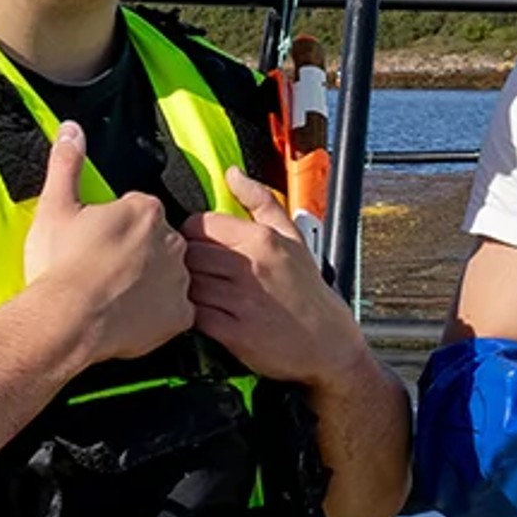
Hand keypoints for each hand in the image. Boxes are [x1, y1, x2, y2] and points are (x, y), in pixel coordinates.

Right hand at [22, 123, 193, 365]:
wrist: (64, 322)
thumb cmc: (59, 264)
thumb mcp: (55, 207)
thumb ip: (67, 163)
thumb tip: (71, 127)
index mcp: (144, 210)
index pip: (138, 211)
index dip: (114, 228)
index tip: (96, 244)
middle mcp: (171, 240)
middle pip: (158, 242)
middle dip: (138, 253)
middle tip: (104, 271)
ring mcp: (179, 279)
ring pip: (170, 276)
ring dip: (151, 284)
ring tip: (116, 297)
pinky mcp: (180, 315)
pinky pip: (177, 312)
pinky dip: (159, 316)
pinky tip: (132, 318)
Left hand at [183, 170, 367, 388]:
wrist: (328, 343)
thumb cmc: (307, 290)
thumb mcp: (293, 237)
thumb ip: (260, 200)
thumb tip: (232, 173)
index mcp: (262, 240)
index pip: (200, 224)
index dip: (193, 234)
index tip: (200, 244)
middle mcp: (250, 268)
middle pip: (190, 254)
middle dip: (188, 261)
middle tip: (197, 270)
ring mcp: (241, 301)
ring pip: (188, 284)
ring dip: (187, 288)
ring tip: (201, 291)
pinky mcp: (234, 333)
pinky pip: (194, 316)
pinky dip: (193, 314)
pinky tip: (206, 312)